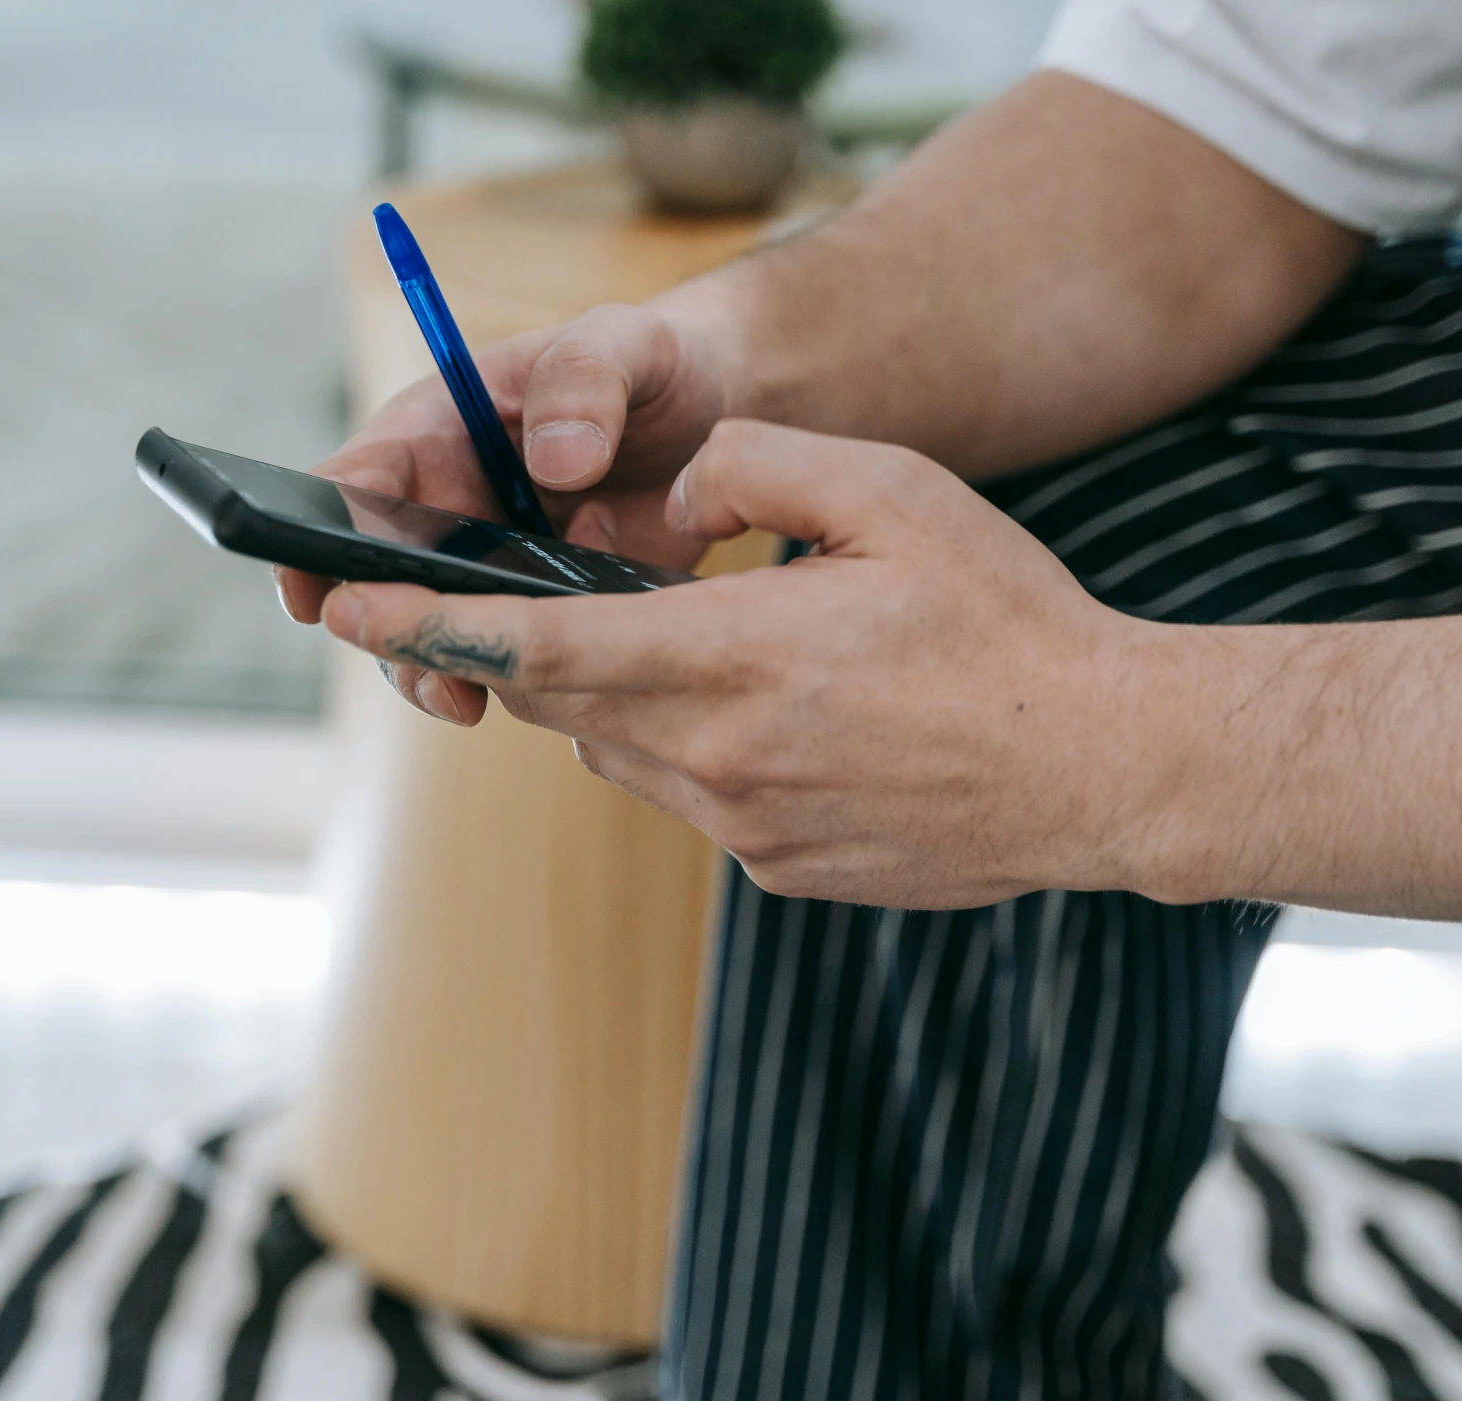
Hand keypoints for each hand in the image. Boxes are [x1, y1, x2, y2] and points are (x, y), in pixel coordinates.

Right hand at [279, 303, 736, 725]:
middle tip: (412, 660)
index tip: (309, 585)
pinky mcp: (546, 614)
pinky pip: (511, 658)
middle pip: (377, 581)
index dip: (313, 534)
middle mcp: (449, 509)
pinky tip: (544, 694)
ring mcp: (493, 570)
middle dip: (380, 628)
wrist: (714, 414)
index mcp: (440, 431)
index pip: (352, 482)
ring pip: (434, 634)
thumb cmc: (650, 360)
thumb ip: (586, 380)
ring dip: (436, 669)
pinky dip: (515, 681)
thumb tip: (557, 462)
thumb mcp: (625, 342)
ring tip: (465, 698)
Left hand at [317, 421, 1197, 908]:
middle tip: (521, 593)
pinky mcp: (778, 870)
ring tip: (703, 644)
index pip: (536, 642)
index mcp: (732, 659)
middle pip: (562, 699)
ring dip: (620, 695)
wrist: (1107, 768)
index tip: (354, 604)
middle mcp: (717, 759)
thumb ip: (753, 469)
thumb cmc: (1010, 621)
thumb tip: (668, 503)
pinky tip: (781, 714)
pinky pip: (689, 798)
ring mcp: (746, 828)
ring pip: (620, 753)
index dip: (433, 620)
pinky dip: (692, 747)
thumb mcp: (891, 491)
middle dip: (530, 643)